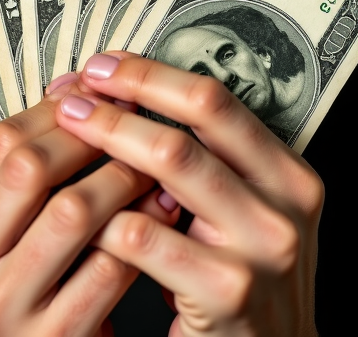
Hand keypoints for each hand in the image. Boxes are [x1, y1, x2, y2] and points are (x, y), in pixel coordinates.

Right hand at [0, 74, 179, 336]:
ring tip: (152, 165)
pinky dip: (142, 228)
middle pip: (28, 169)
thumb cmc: (31, 298)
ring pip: (71, 211)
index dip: (55, 111)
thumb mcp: (4, 240)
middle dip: (90, 136)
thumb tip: (72, 90)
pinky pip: (107, 266)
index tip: (97, 95)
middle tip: (131, 120)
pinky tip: (163, 211)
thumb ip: (26, 174)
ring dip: (121, 178)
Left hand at [56, 52, 322, 336]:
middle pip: (195, 120)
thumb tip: (124, 97)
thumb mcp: (242, 215)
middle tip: (77, 91)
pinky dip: (105, 215)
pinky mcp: (226, 291)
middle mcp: (285, 203)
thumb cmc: (240, 282)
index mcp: (289, 173)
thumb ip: (204, 164)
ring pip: (171, 163)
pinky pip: (145, 235)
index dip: (155, 75)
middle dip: (126, 97)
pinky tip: (81, 211)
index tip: (107, 66)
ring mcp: (261, 248)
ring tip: (68, 131)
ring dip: (109, 139)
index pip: (218, 100)